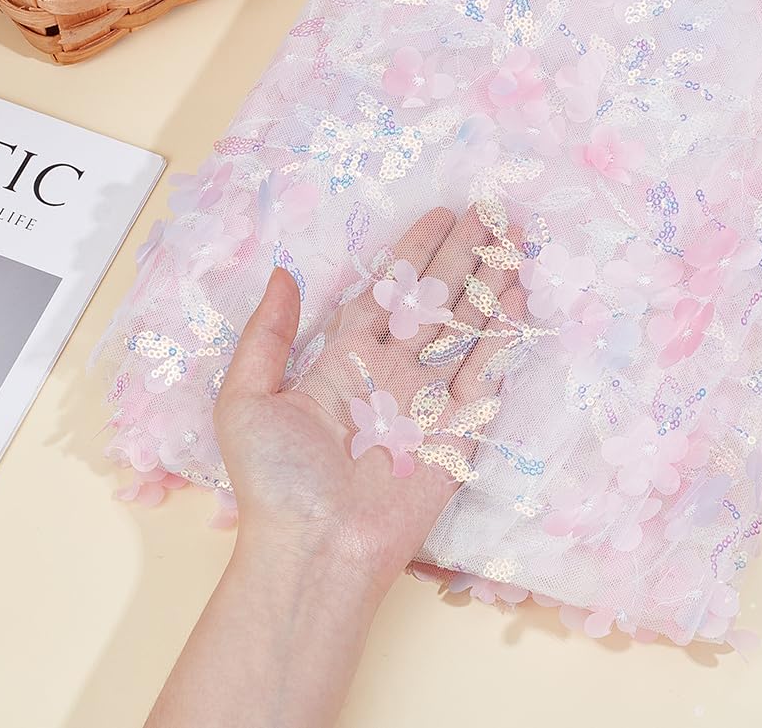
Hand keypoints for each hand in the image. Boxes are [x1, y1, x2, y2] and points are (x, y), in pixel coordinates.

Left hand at [213, 205, 523, 595]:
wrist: (316, 548)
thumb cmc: (277, 481)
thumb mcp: (247, 399)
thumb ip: (267, 335)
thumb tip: (281, 272)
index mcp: (346, 360)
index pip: (388, 292)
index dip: (413, 252)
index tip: (438, 214)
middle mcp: (393, 372)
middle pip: (436, 300)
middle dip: (462, 255)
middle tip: (490, 213)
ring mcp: (430, 398)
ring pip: (466, 327)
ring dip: (489, 283)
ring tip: (511, 240)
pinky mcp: (460, 430)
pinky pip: (485, 372)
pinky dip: (502, 334)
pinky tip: (514, 295)